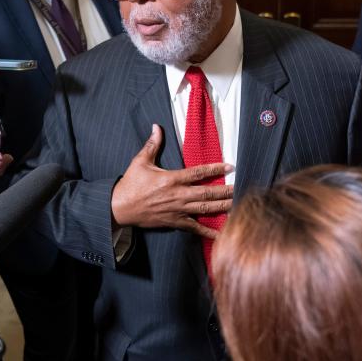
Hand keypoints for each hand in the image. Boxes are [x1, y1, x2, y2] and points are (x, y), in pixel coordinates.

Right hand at [111, 124, 233, 238]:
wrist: (119, 208)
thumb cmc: (130, 184)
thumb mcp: (140, 162)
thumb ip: (152, 145)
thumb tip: (157, 127)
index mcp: (172, 179)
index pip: (198, 173)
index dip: (216, 169)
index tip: (230, 166)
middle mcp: (178, 196)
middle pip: (207, 193)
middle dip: (226, 191)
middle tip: (242, 187)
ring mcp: (178, 211)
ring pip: (205, 210)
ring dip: (223, 208)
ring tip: (238, 205)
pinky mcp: (175, 222)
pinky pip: (195, 228)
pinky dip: (209, 231)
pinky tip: (222, 233)